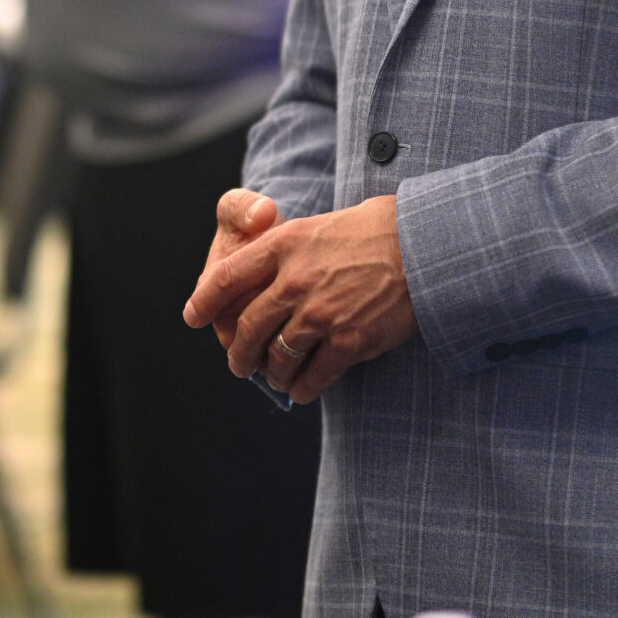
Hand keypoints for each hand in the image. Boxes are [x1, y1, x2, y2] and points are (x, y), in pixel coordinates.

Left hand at [182, 193, 417, 404]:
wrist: (424, 245)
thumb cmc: (372, 232)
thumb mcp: (314, 227)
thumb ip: (281, 252)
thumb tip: (254, 279)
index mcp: (282, 245)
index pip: (225, 277)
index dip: (204, 302)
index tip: (193, 318)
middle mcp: (294, 280)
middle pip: (248, 327)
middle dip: (238, 353)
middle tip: (237, 364)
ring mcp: (320, 314)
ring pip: (277, 356)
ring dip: (271, 374)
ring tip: (272, 378)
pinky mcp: (349, 342)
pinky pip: (312, 376)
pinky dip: (301, 388)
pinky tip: (300, 390)